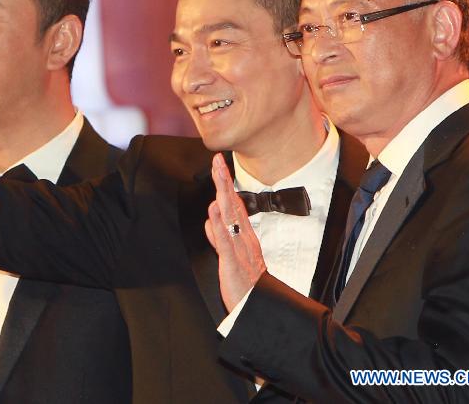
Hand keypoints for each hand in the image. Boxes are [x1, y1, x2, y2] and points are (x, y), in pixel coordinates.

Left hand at [205, 153, 266, 311]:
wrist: (258, 309)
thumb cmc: (245, 283)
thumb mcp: (231, 255)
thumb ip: (219, 236)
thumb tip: (210, 219)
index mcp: (244, 235)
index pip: (234, 203)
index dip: (226, 183)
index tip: (220, 164)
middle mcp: (243, 238)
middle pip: (233, 204)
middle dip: (224, 180)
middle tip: (218, 159)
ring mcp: (239, 248)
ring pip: (230, 216)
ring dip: (223, 194)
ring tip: (218, 175)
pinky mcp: (232, 262)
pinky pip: (226, 241)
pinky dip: (219, 225)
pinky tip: (214, 210)